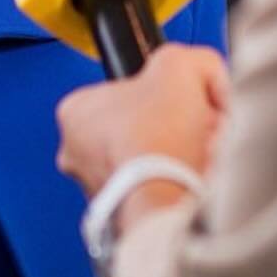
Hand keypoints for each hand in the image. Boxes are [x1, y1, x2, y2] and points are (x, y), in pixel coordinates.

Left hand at [55, 44, 229, 200]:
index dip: (165, 91)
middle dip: (172, 126)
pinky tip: (187, 180)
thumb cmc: (158, 141)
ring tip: (195, 156)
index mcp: (76, 110)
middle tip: (195, 129)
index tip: (182, 100)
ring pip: (145, 162)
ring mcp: (93, 187)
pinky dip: (171, 187)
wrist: (165, 202)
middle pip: (138, 126)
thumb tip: (201, 71)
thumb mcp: (180, 66)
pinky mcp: (117, 217)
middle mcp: (74, 153)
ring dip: (173, 158)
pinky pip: (151, 193)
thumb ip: (191, 59)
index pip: (126, 89)